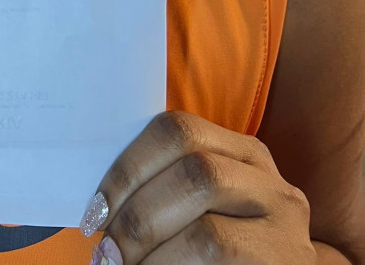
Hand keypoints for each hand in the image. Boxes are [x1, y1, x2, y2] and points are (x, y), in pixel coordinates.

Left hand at [79, 109, 315, 263]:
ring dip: (154, 255)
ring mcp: (287, 228)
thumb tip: (98, 208)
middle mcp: (268, 181)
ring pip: (207, 232)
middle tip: (106, 250)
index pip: (177, 130)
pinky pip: (219, 263)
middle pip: (194, 173)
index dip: (128, 167)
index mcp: (240, 152)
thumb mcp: (203, 209)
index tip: (94, 210)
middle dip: (138, 216)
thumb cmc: (228, 249)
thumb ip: (166, 192)